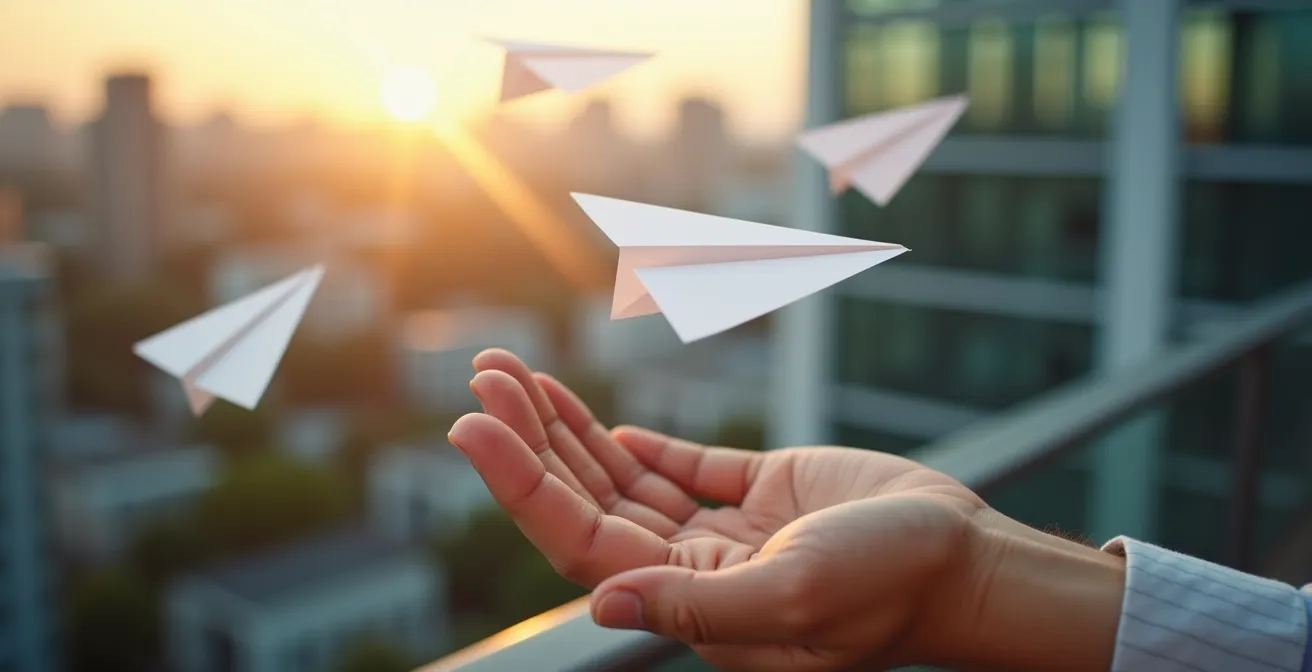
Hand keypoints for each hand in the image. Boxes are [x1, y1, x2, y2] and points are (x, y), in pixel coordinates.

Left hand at [448, 349, 995, 670]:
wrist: (970, 562)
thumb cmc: (895, 584)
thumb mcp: (797, 596)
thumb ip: (700, 605)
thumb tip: (601, 602)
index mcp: (695, 601)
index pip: (580, 539)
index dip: (521, 483)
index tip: (473, 423)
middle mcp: (697, 570)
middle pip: (588, 501)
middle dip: (532, 438)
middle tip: (484, 374)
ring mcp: (727, 533)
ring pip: (625, 479)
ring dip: (571, 431)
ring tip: (517, 378)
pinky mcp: (762, 495)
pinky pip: (684, 470)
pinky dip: (639, 446)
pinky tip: (602, 424)